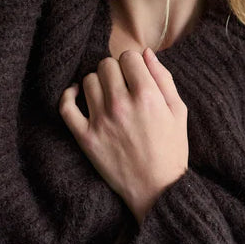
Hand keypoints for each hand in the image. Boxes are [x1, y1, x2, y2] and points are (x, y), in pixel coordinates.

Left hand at [58, 47, 188, 223]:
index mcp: (147, 96)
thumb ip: (164, 79)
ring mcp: (100, 121)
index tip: (134, 73)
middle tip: (121, 84)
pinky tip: (76, 94)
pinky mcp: (85, 137)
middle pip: (106, 65)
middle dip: (115, 70)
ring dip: (97, 83)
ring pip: (87, 81)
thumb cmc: (171, 150)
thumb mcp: (178, 112)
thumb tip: (147, 53)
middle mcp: (121, 104)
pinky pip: (66, 106)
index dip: (132, 62)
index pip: (128, 57)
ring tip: (106, 94)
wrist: (156, 190)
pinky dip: (68, 96)